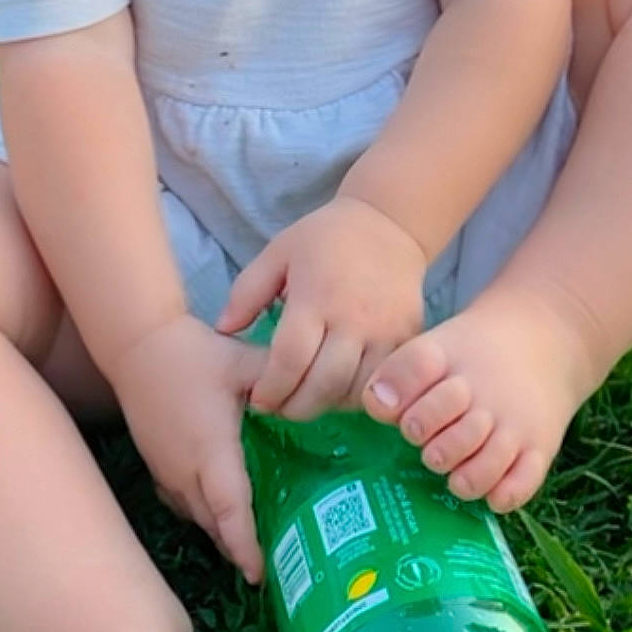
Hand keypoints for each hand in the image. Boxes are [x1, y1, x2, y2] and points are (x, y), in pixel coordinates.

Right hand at [110, 314, 267, 583]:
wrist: (136, 346)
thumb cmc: (192, 353)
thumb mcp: (242, 361)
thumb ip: (280, 380)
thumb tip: (319, 397)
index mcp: (211, 450)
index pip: (228, 510)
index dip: (244, 546)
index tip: (260, 575)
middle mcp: (186, 471)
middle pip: (214, 524)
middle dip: (240, 549)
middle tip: (277, 566)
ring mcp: (167, 472)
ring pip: (197, 517)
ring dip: (222, 533)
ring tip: (254, 545)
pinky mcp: (156, 466)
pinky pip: (182, 504)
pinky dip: (204, 516)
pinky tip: (222, 511)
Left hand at [215, 196, 425, 419]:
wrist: (389, 224)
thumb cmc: (326, 238)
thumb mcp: (278, 253)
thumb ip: (247, 292)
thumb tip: (222, 330)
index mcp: (316, 296)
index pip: (290, 359)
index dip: (270, 389)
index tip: (258, 399)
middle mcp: (354, 318)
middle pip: (323, 385)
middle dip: (294, 407)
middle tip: (278, 407)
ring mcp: (386, 331)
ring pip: (355, 391)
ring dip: (326, 405)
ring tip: (305, 399)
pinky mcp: (409, 338)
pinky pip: (382, 382)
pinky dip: (358, 396)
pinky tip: (338, 389)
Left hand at [363, 283, 599, 511]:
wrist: (542, 338)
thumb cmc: (471, 355)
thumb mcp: (435, 348)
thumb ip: (399, 375)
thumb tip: (377, 406)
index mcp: (449, 360)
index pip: (418, 373)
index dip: (403, 399)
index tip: (404, 418)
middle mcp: (485, 392)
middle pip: (453, 434)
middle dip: (435, 449)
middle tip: (431, 450)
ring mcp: (515, 422)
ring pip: (487, 464)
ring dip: (466, 478)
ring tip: (456, 476)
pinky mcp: (539, 446)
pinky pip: (524, 481)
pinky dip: (504, 494)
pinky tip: (491, 494)